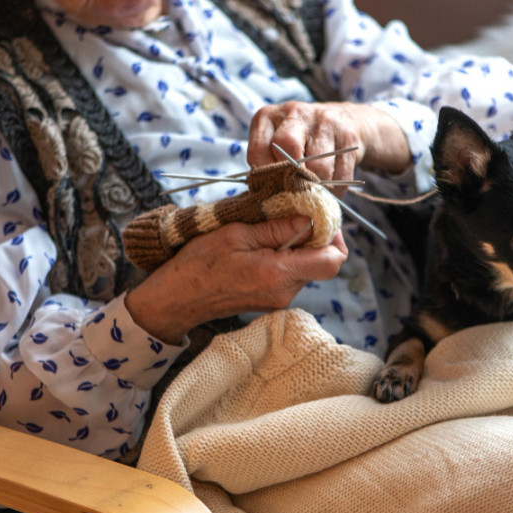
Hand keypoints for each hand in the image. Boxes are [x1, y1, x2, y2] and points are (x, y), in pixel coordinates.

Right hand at [124, 216, 347, 343]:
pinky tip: (263, 243)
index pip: (332, 261)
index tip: (320, 215)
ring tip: (271, 228)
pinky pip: (291, 274)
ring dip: (298, 245)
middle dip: (314, 236)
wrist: (177, 298)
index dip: (334, 236)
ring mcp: (279, 299)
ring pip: (307, 268)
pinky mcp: (271, 299)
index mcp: (278, 274)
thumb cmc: (199, 264)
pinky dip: (286, 255)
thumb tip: (310, 218)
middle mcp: (285, 292)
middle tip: (294, 213)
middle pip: (322, 263)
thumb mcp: (237, 234)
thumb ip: (277, 228)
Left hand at [248, 102, 411, 194]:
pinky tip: (331, 189)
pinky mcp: (348, 136)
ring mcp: (324, 122)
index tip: (273, 188)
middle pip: (289, 151)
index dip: (265, 176)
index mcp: (269, 117)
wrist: (344, 119)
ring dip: (317, 188)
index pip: (258, 151)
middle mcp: (295, 114)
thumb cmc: (300, 140)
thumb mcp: (276, 145)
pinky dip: (335, 189)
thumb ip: (268, 166)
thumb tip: (267, 199)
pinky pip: (341, 174)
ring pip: (318, 167)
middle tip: (296, 194)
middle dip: (293, 179)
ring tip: (314, 193)